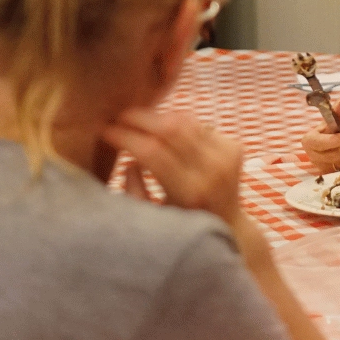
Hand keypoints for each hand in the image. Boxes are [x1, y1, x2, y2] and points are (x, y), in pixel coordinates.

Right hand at [102, 108, 242, 226]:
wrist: (228, 223)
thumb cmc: (181, 223)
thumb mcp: (153, 218)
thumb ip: (135, 193)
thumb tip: (129, 163)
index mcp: (189, 192)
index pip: (151, 152)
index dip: (125, 137)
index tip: (106, 132)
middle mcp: (212, 171)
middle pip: (170, 129)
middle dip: (139, 119)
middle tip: (118, 118)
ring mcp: (227, 156)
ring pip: (185, 121)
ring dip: (157, 116)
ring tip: (135, 119)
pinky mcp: (234, 147)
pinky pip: (199, 124)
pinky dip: (177, 122)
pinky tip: (160, 127)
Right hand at [301, 92, 339, 172]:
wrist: (330, 142)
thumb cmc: (330, 129)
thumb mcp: (333, 118)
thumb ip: (339, 109)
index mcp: (309, 141)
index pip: (318, 143)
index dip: (332, 141)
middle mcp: (315, 156)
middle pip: (333, 155)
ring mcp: (325, 166)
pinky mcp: (335, 172)